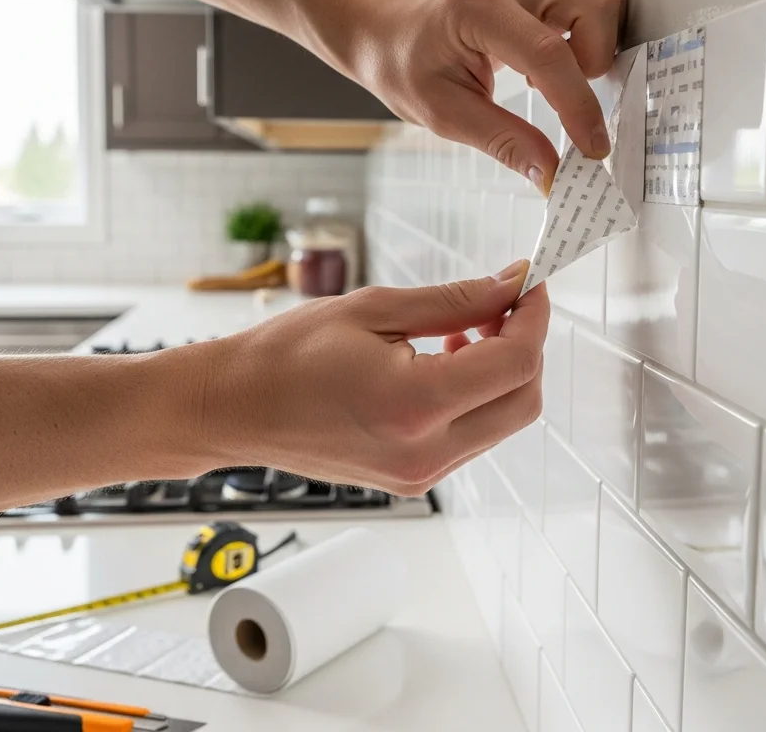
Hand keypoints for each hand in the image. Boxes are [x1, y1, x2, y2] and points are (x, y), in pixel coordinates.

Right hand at [189, 261, 547, 494]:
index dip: (533, 318)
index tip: (528, 285)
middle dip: (526, 347)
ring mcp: (420, 475)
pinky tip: (442, 361)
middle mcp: (425, 453)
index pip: (514, 364)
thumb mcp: (373, 309)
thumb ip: (454, 299)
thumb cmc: (285, 356)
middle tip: (503, 304)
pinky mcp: (411, 480)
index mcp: (415, 405)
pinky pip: (471, 437)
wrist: (233, 410)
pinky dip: (475, 397)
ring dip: (500, 372)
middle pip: (523, 402)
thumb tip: (510, 285)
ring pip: (502, 421)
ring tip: (461, 329)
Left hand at [339, 0, 625, 192]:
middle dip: (598, 59)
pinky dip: (593, 28)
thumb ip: (502, 142)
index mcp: (479, 7)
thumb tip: (550, 174)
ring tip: (562, 75)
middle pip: (599, 2)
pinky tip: (558, 58)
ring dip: (601, 40)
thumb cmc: (400, 61)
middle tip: (567, 96)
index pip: (550, 55)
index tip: (592, 147)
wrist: (381, 24)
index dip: (579, 107)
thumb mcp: (442, 113)